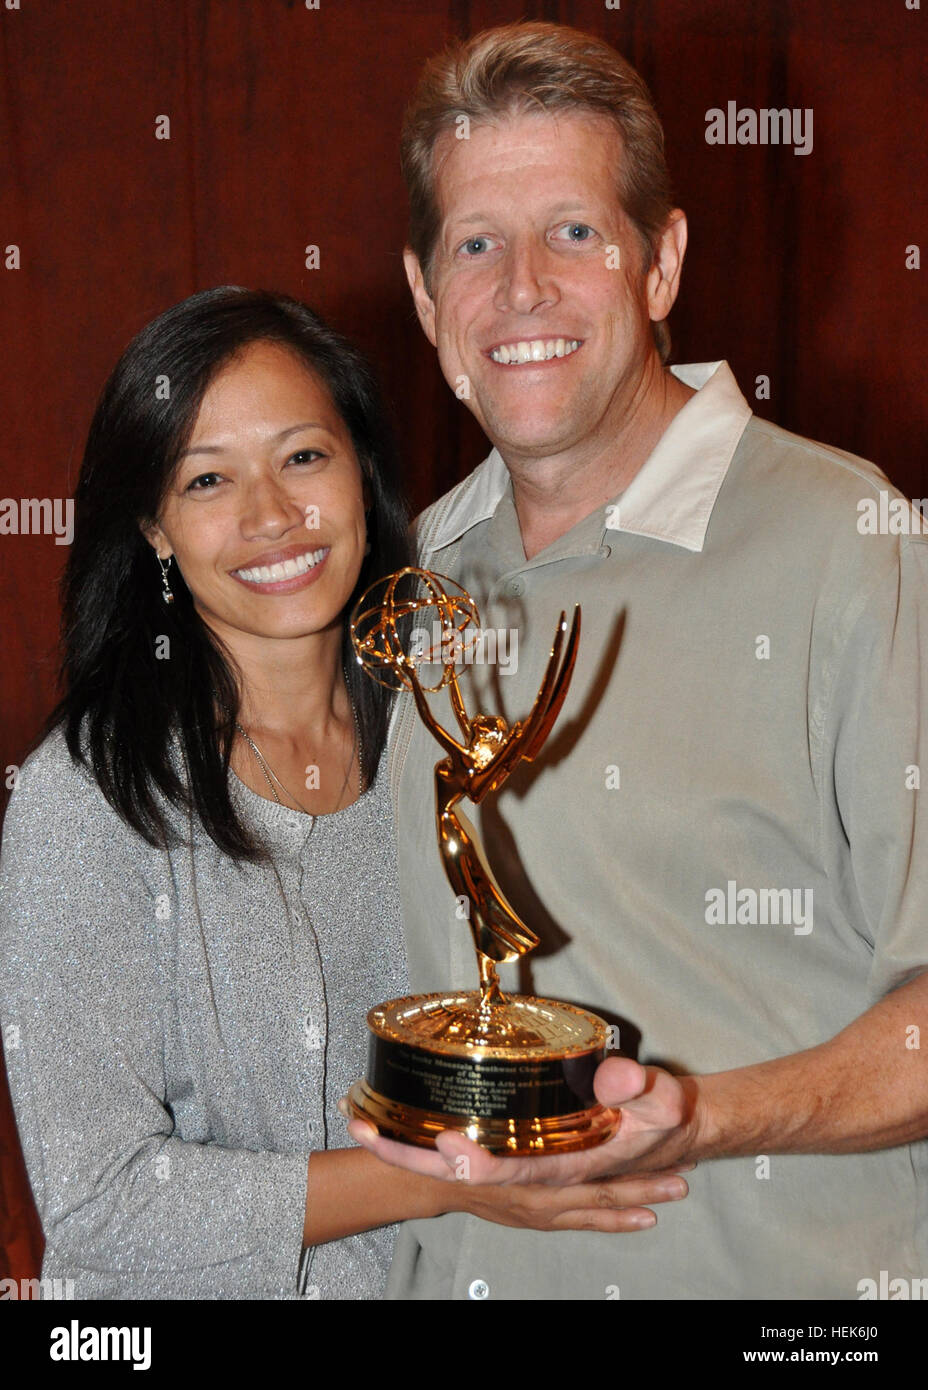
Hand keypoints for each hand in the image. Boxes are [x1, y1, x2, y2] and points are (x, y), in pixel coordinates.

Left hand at [344, 1056, 701, 1189]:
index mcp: (565, 1167)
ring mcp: (523, 1178)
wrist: (673, 1144)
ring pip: (451, 1174)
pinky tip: (398, 1137)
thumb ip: (643, 1088)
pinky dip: (425, 1155)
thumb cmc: (661, 1121)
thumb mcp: (664, 1100)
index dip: (476, 1161)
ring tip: (360, 1128)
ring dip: (405, 1154)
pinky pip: (461, 1167)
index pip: (512, 1170)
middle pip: (460, 1177)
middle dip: (407, 1158)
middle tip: (361, 1127)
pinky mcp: (519, 1168)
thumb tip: (616, 1074)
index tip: (442, 1139)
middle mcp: (536, 1180)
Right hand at [447, 1164, 689, 1232]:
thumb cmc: (451, 1149)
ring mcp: (549, 1209)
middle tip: (681, 1178)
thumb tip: (481, 1124)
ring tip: (676, 1187)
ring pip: (603, 1205)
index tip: (659, 1156)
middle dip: (645, 1184)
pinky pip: (590, 1218)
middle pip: (605, 1191)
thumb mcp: (453, 1141)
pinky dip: (617, 1217)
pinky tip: (644, 1217)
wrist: (435, 1183)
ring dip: (640, 1195)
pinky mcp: (547, 1216)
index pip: (584, 1173)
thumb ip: (471, 1142)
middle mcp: (545, 1195)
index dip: (623, 1172)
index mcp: (531, 1173)